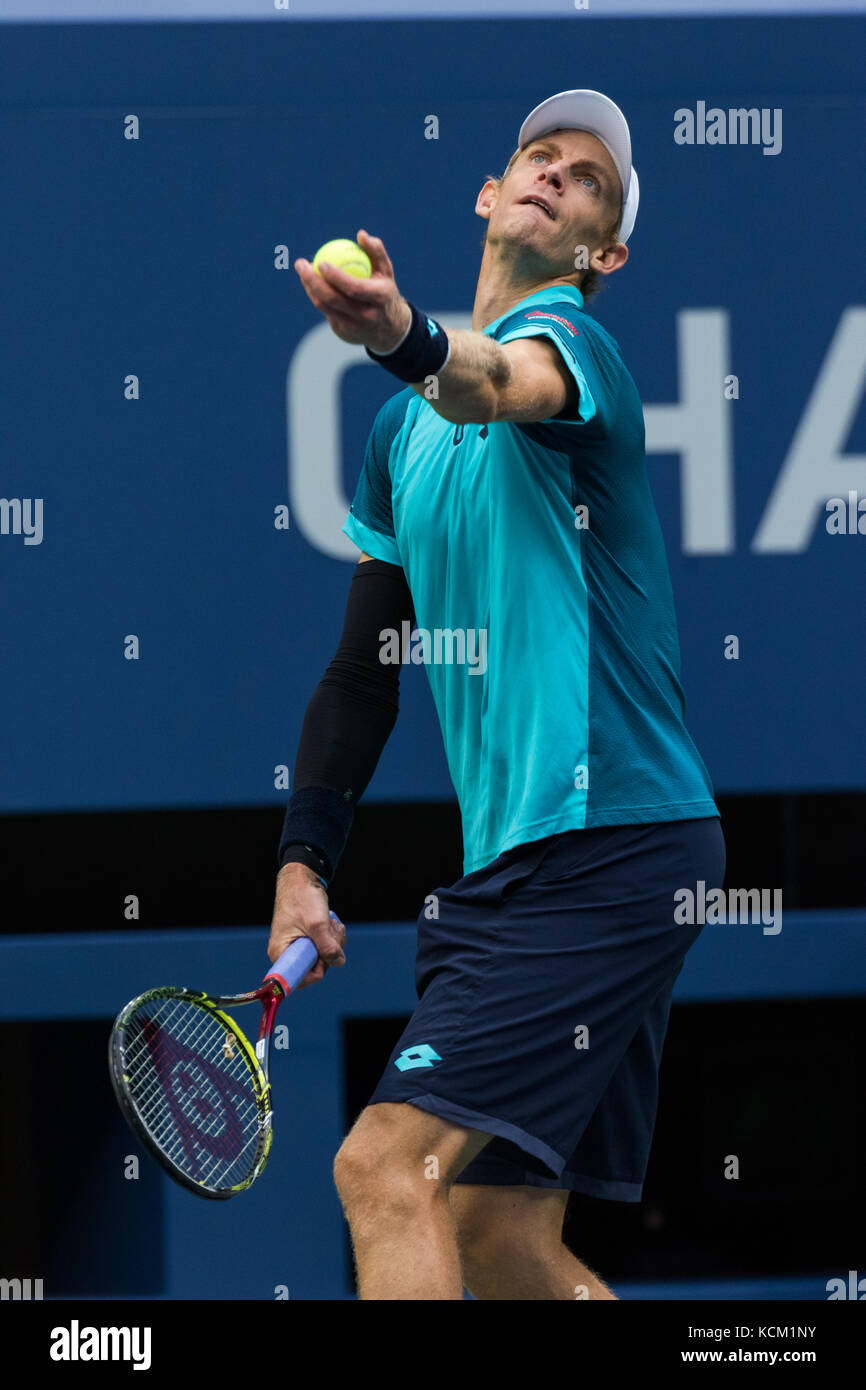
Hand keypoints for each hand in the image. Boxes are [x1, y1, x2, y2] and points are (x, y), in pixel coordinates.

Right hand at [268, 862, 345, 990]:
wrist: (301, 879)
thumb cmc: (302, 898)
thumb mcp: (317, 923)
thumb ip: (328, 946)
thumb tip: (338, 962)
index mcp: (280, 952)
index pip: (299, 979)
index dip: (316, 971)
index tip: (325, 955)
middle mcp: (286, 953)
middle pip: (314, 968)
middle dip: (329, 952)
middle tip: (332, 931)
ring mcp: (296, 946)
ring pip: (322, 957)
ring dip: (333, 942)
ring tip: (333, 924)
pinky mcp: (305, 940)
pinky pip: (322, 948)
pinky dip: (331, 938)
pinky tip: (332, 924)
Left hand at [294, 228, 411, 353]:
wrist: (389, 329)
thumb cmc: (385, 291)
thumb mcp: (386, 271)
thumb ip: (376, 251)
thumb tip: (360, 234)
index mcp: (379, 298)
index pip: (353, 288)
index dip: (335, 277)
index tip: (321, 262)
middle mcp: (366, 316)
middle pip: (332, 299)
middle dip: (312, 281)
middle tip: (302, 264)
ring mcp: (353, 327)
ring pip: (324, 306)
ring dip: (310, 288)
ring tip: (303, 271)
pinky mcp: (343, 333)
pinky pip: (325, 311)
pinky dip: (316, 296)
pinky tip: (310, 283)